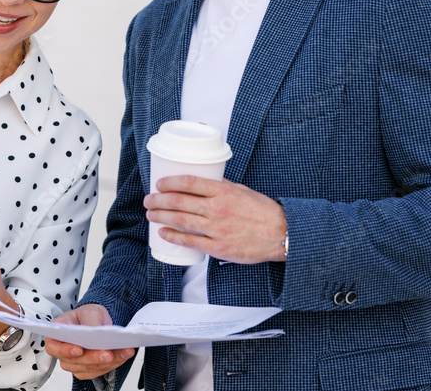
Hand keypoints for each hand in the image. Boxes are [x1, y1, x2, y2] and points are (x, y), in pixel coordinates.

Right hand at [45, 305, 134, 379]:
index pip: (53, 346)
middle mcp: (63, 351)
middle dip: (93, 358)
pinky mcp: (87, 369)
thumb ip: (91, 322)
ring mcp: (74, 363)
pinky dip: (113, 364)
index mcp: (57, 333)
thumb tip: (96, 334)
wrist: (97, 321)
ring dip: (107, 362)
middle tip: (108, 353)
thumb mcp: (90, 311)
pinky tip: (123, 355)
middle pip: (74, 361)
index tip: (79, 349)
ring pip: (89, 368)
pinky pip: (98, 371)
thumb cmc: (88, 315)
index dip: (64, 350)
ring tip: (123, 352)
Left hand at [144, 175, 286, 263]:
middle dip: (159, 200)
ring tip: (151, 214)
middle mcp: (217, 208)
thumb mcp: (242, 191)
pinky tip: (164, 233)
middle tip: (149, 200)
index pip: (189, 183)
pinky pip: (191, 242)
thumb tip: (200, 184)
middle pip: (179, 202)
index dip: (169, 182)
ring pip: (181, 221)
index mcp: (223, 191)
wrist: (281, 234)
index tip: (159, 184)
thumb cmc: (262, 211)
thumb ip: (221, 187)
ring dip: (161, 217)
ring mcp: (217, 229)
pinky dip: (174, 237)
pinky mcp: (219, 247)